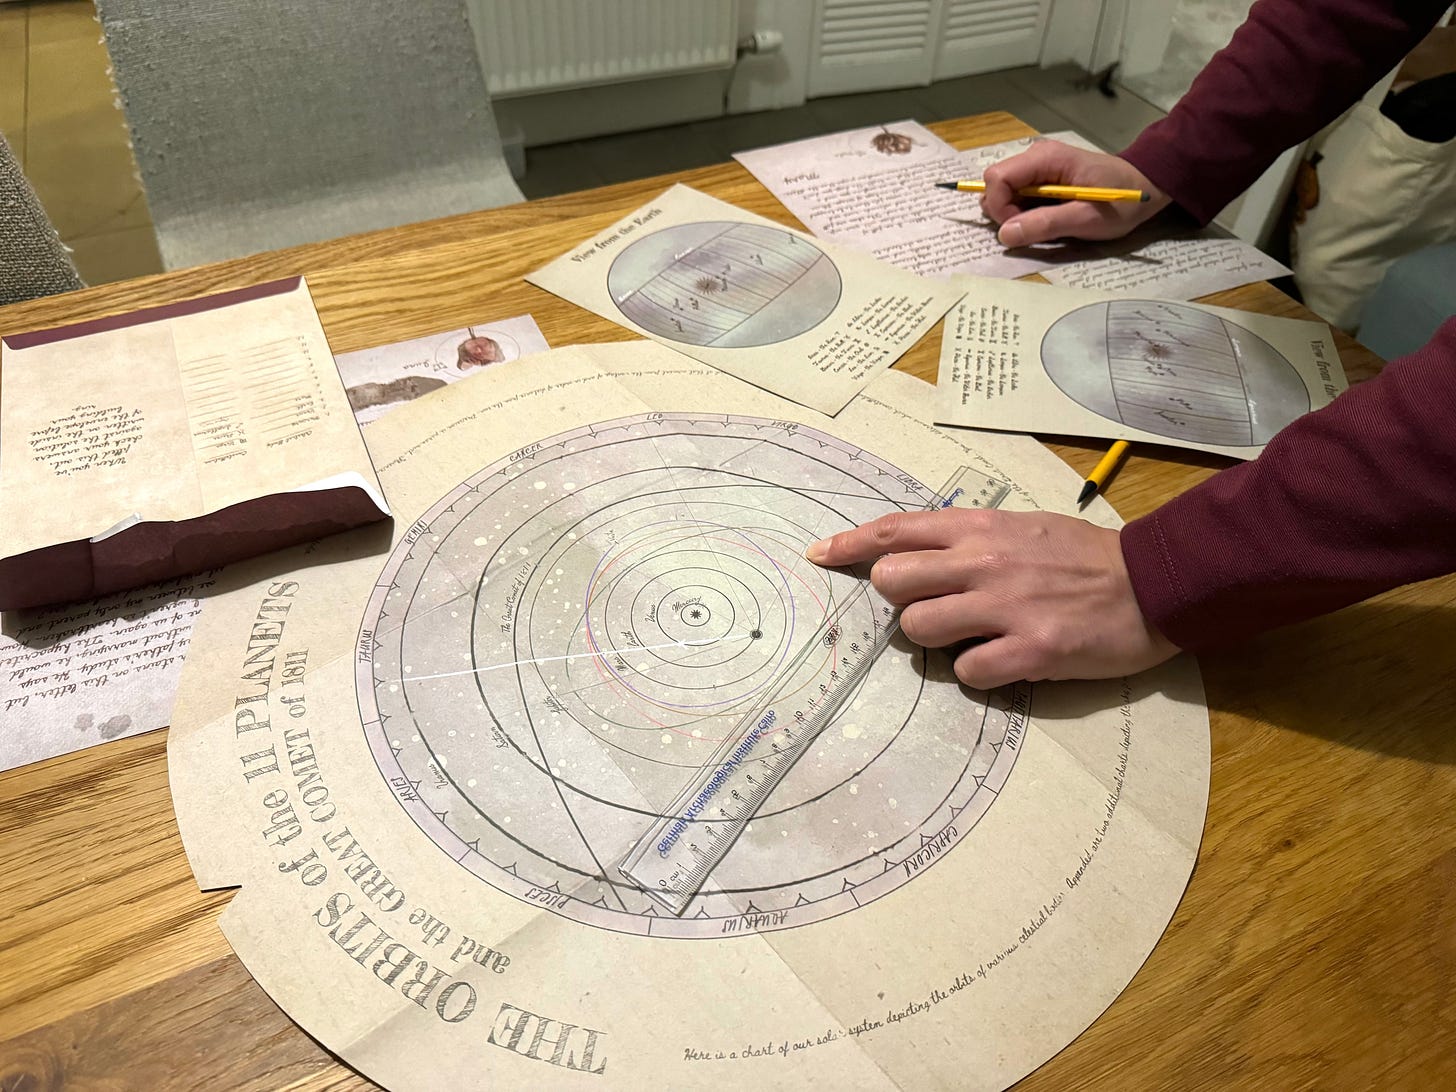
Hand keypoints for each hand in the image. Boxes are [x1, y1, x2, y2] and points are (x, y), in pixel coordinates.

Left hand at [805, 509, 1178, 688]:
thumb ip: (966, 538)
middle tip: (931, 607)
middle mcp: (984, 563)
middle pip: (893, 583)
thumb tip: (913, 555)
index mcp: (980, 529)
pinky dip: (976, 672)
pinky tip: (1002, 661)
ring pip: (919, 629)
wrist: (1152, 583)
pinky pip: (967, 672)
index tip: (821, 556)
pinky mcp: (1031, 650)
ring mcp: (1006, 607)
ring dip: (933, 639)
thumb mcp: (1019, 527)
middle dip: (899, 600)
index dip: (850, 546)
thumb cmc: (1080, 556)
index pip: (896, 531)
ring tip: (970, 636)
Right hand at [980, 140, 1170, 247]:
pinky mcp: (1041, 178)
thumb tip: (1005, 234)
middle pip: (996, 183)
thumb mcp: (1085, 218)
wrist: (1146, 187)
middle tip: (1033, 228)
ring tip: (1043, 224)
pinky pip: (1017, 195)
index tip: (1019, 228)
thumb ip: (1045, 224)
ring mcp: (1038, 166)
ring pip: (1003, 191)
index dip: (1000, 207)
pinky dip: (1023, 212)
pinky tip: (1046, 218)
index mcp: (1046, 158)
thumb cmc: (1120, 202)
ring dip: (1014, 214)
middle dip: (1005, 212)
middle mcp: (1036, 156)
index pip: (997, 177)